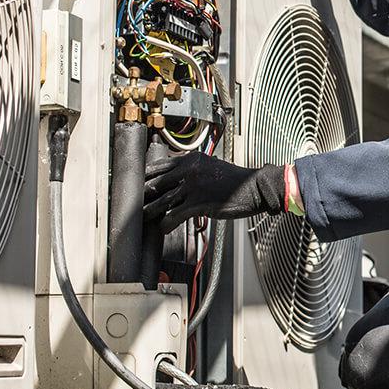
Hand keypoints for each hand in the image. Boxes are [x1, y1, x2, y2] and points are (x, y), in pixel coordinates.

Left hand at [143, 152, 284, 231]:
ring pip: (162, 201)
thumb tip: (174, 178)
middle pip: (156, 183)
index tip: (136, 184)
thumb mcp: (210, 166)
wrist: (253, 188)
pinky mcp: (199, 203)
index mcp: (190, 159)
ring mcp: (193, 186)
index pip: (159, 166)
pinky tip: (163, 229)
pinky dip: (166, 224)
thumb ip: (191, 169)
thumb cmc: (233, 180)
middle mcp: (189, 170)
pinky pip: (175, 216)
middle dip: (143, 195)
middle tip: (135, 204)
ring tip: (144, 218)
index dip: (145, 176)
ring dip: (150, 211)